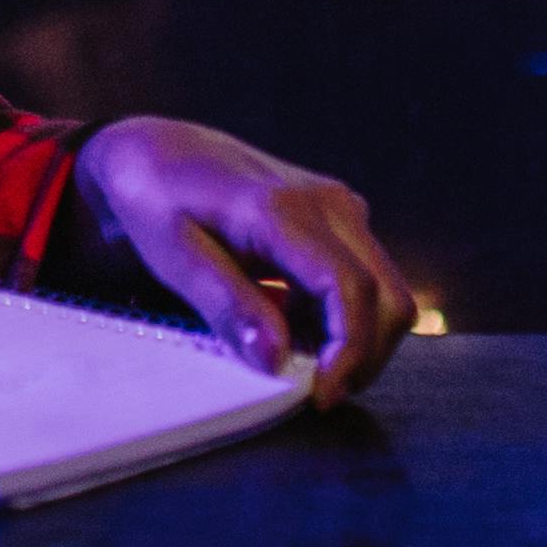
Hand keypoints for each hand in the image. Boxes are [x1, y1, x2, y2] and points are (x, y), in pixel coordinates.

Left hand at [77, 116, 418, 404]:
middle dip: (364, 356)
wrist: (159, 151)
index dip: (349, 351)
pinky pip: (365, 280)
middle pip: (389, 295)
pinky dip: (343, 318)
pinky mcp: (339, 219)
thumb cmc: (157, 198)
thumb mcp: (174, 256)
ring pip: (386, 292)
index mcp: (284, 209)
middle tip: (315, 391)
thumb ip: (226, 305)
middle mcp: (328, 203)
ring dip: (356, 339)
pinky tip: (294, 328)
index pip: (351, 288)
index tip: (321, 396)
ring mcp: (340, 208)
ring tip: (297, 358)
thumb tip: (275, 360)